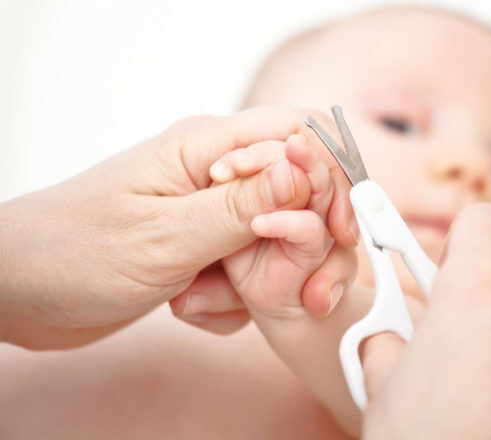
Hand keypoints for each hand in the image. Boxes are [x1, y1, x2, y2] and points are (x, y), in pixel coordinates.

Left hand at [0, 107, 356, 348]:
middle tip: (302, 291)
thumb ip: (241, 207)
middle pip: (299, 193)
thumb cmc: (72, 252)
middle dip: (306, 245)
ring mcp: (213, 213)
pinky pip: (250, 271)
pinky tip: (188, 306)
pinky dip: (232, 300)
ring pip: (278, 241)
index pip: (298, 133)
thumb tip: (306, 172)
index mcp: (206, 148)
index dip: (332, 175)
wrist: (20, 292)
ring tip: (200, 300)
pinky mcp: (207, 247)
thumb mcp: (164, 236)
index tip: (339, 228)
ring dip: (258, 282)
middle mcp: (217, 174)